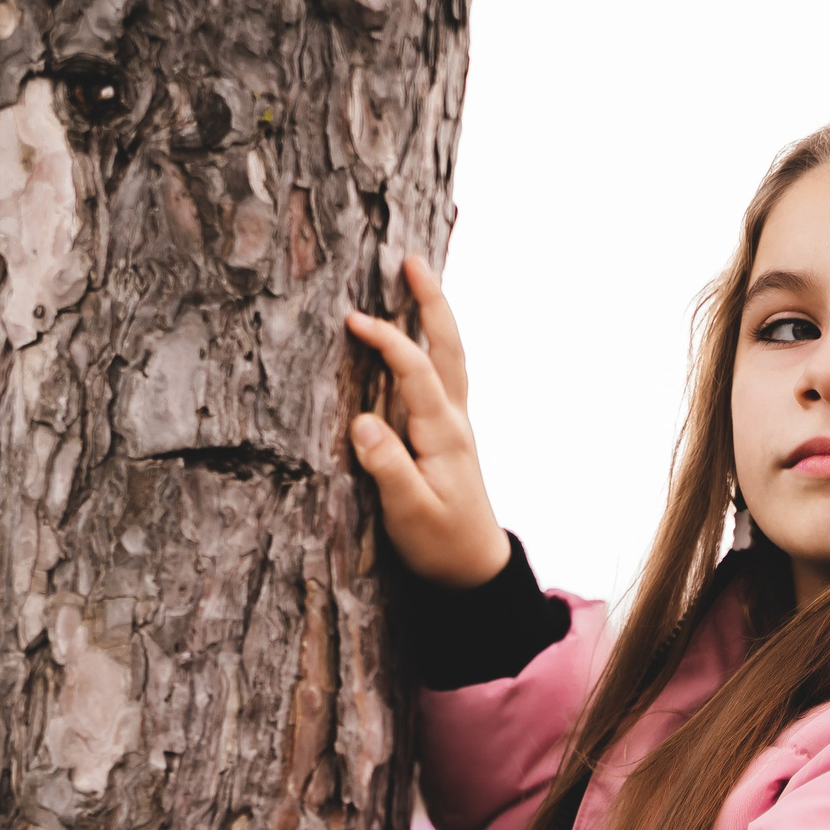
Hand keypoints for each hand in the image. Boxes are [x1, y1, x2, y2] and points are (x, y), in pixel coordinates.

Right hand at [346, 253, 511, 588]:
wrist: (474, 568)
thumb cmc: (441, 544)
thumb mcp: (410, 514)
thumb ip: (388, 468)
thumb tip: (362, 422)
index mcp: (443, 434)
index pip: (417, 372)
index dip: (388, 341)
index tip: (354, 319)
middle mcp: (453, 421)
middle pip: (448, 348)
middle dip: (431, 303)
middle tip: (411, 261)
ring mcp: (454, 424)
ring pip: (450, 357)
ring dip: (435, 316)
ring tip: (415, 277)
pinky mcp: (448, 434)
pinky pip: (443, 373)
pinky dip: (433, 343)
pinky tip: (419, 333)